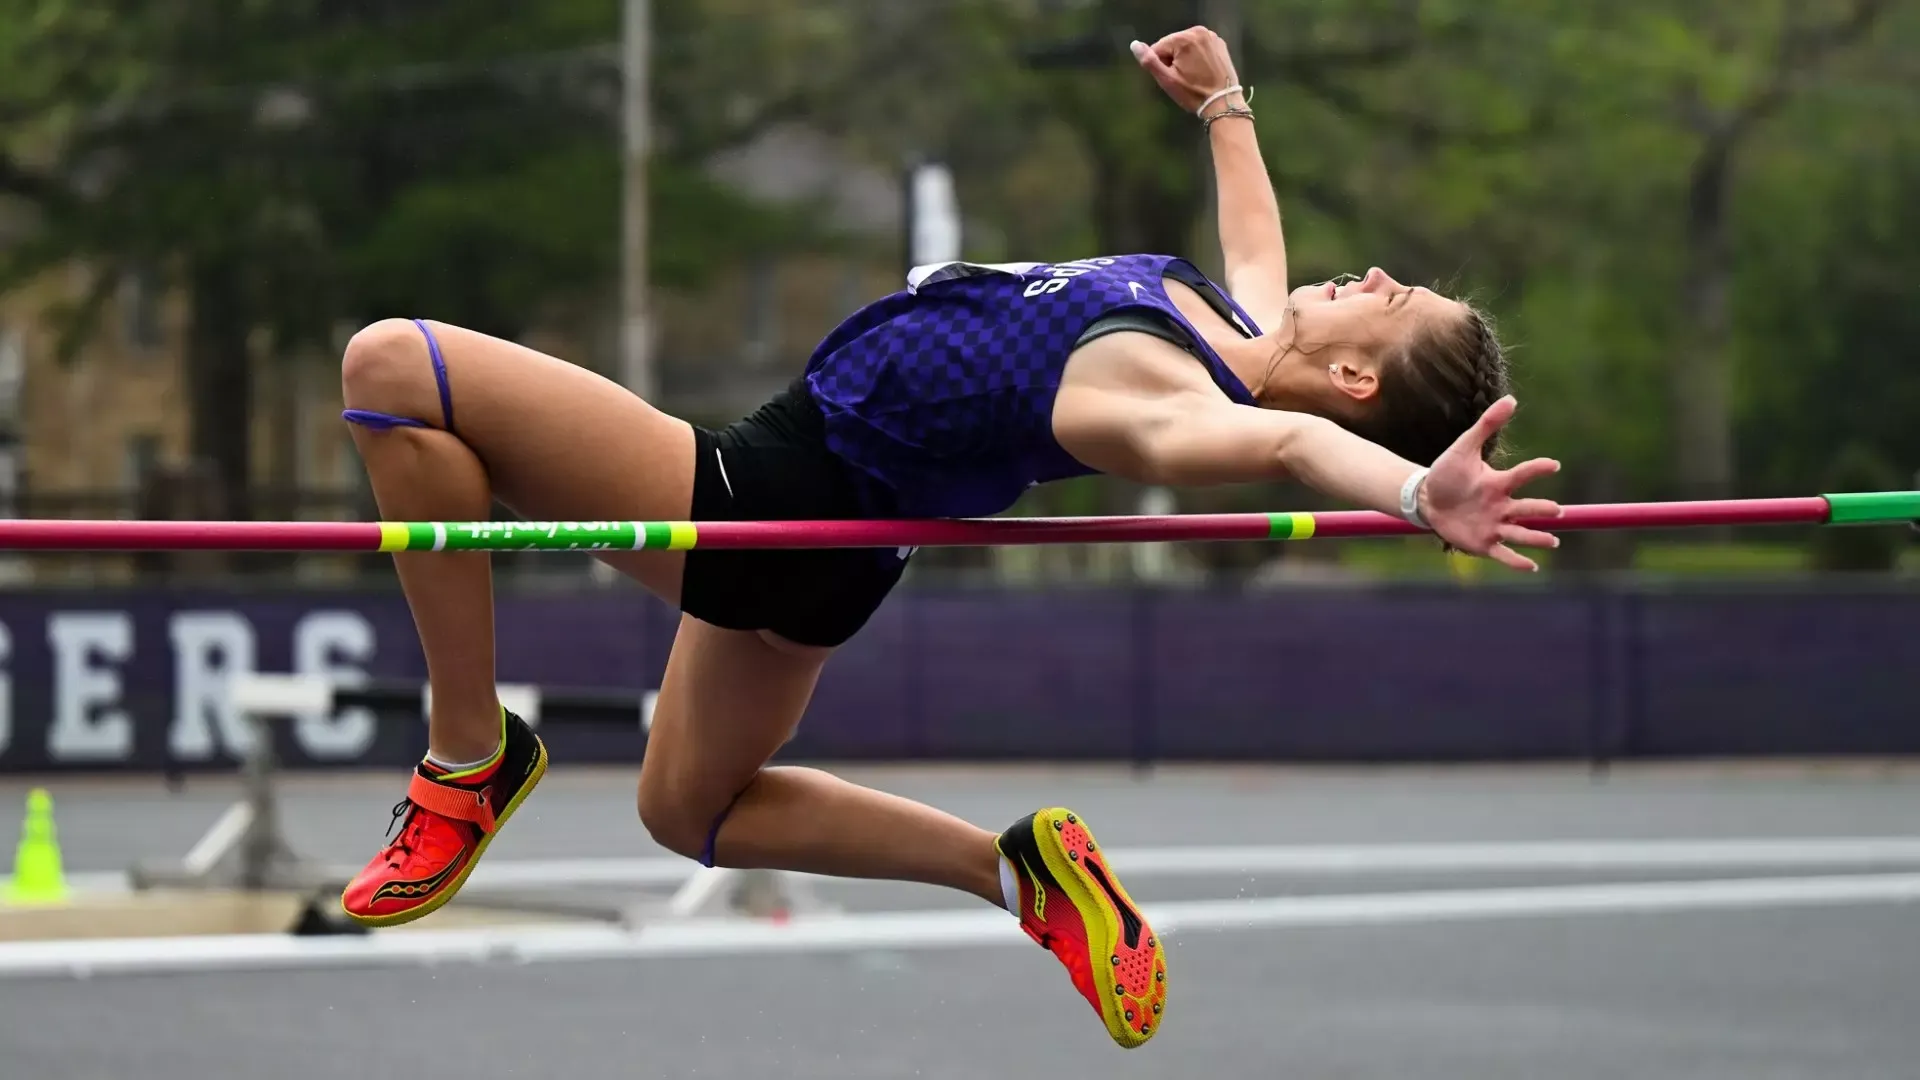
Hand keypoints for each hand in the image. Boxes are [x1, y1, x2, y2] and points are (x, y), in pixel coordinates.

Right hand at [1130, 27, 1243, 115]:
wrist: (1223, 102)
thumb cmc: (1193, 93)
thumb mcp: (1167, 80)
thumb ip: (1149, 61)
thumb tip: (1134, 45)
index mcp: (1185, 38)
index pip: (1159, 48)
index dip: (1161, 65)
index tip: (1173, 79)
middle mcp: (1199, 32)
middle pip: (1173, 45)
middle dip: (1173, 60)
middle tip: (1183, 79)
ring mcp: (1211, 36)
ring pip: (1185, 46)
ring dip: (1184, 58)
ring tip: (1193, 76)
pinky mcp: (1219, 43)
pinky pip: (1199, 47)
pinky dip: (1196, 57)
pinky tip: (1202, 71)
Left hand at [1416, 396, 1563, 571]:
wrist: (1426, 498)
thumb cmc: (1448, 473)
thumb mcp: (1463, 447)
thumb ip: (1486, 425)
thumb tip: (1511, 399)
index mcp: (1499, 483)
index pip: (1522, 475)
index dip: (1537, 470)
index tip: (1553, 465)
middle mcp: (1502, 506)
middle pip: (1526, 508)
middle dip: (1541, 510)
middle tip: (1557, 511)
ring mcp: (1494, 526)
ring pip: (1520, 533)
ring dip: (1536, 537)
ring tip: (1552, 541)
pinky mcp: (1483, 543)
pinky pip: (1503, 553)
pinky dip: (1517, 561)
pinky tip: (1531, 565)